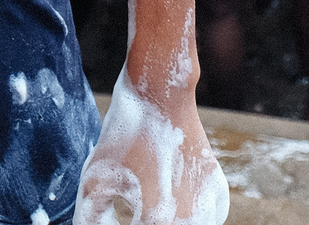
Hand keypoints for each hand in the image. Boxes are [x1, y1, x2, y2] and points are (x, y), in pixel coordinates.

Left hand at [80, 73, 226, 224]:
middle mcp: (191, 218)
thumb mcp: (94, 182)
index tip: (114, 220)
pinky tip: (173, 210)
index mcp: (158, 219)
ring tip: (149, 213)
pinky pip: (209, 222)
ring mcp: (209, 204)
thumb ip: (91, 221)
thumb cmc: (124, 136)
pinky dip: (192, 221)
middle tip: (131, 215)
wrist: (160, 95)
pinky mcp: (218, 191)